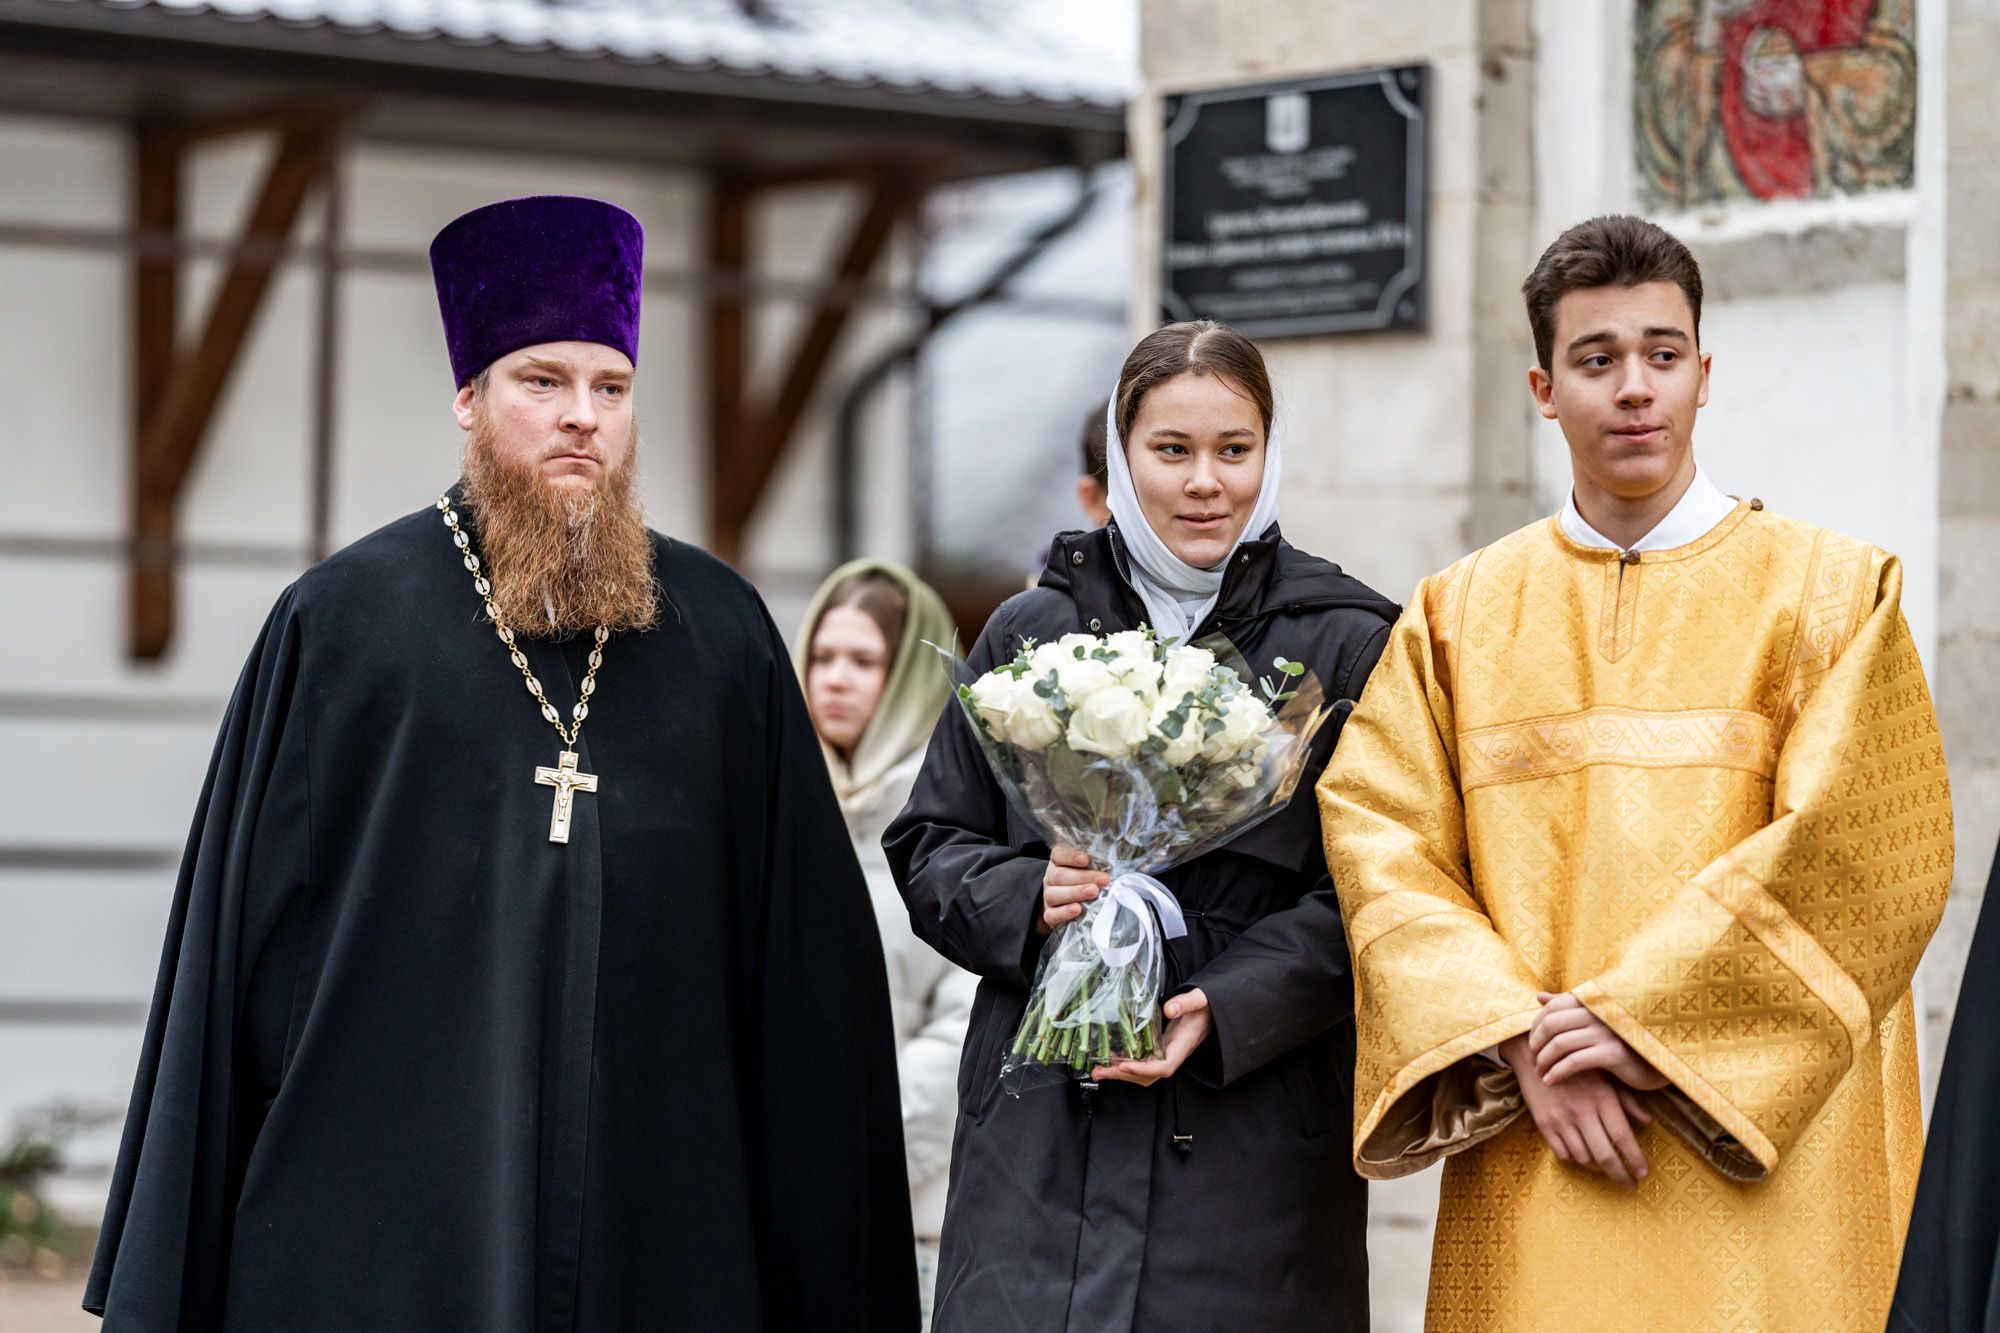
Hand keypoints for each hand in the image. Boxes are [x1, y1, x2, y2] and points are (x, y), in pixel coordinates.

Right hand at [1039, 845, 1108, 935]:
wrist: (1066, 908)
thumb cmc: (1085, 883)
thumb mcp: (1089, 870)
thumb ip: (1097, 865)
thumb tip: (1113, 862)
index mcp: (1058, 863)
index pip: (1059, 855)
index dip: (1071, 856)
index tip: (1086, 859)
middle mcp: (1051, 879)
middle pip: (1059, 875)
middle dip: (1083, 877)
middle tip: (1104, 879)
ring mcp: (1048, 898)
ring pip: (1054, 894)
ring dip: (1075, 893)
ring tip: (1093, 892)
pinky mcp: (1049, 915)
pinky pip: (1052, 915)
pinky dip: (1064, 912)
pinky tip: (1077, 910)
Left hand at [1090, 989, 1212, 1086]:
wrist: (1211, 1010)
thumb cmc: (1207, 1005)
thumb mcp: (1200, 999)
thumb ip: (1186, 1003)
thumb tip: (1170, 1009)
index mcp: (1182, 1046)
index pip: (1164, 1066)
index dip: (1144, 1069)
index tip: (1125, 1065)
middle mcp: (1173, 1054)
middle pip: (1147, 1075)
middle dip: (1123, 1076)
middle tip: (1098, 1072)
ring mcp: (1165, 1053)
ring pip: (1142, 1072)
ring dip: (1120, 1072)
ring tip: (1098, 1069)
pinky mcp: (1159, 1048)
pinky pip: (1141, 1061)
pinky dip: (1124, 1063)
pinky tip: (1110, 1056)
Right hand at [1502, 1034, 1652, 1188]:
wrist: (1534, 1055)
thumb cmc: (1576, 1066)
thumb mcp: (1604, 1077)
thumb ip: (1626, 1100)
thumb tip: (1648, 1121)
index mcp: (1601, 1098)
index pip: (1623, 1137)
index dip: (1635, 1159)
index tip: (1643, 1174)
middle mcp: (1582, 1111)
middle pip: (1605, 1155)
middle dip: (1620, 1175)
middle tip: (1629, 1184)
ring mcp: (1561, 1119)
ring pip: (1584, 1158)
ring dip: (1598, 1167)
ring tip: (1606, 1167)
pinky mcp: (1544, 1124)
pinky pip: (1562, 1154)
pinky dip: (1575, 1159)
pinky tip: (1582, 1155)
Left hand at [1530, 992, 1668, 1090]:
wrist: (1657, 1063)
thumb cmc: (1621, 1042)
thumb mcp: (1594, 1022)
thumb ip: (1567, 1008)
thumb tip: (1539, 997)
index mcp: (1592, 1002)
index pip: (1552, 1008)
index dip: (1536, 1026)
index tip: (1532, 1044)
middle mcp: (1598, 1013)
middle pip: (1551, 1024)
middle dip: (1536, 1044)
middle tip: (1533, 1060)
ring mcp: (1606, 1032)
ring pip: (1560, 1043)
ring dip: (1543, 1060)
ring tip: (1540, 1072)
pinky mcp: (1613, 1053)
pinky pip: (1575, 1062)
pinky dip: (1557, 1072)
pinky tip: (1550, 1081)